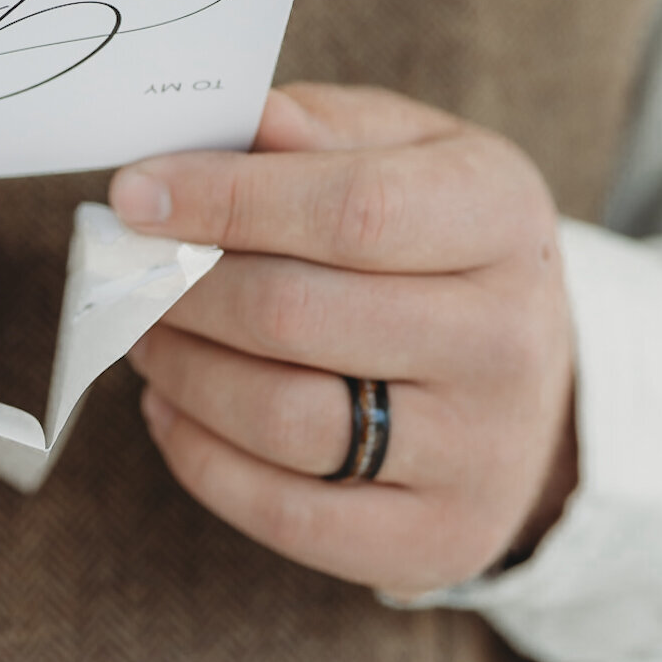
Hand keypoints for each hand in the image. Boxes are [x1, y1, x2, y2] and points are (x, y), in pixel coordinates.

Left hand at [112, 85, 577, 597]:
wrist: (533, 378)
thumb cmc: (439, 240)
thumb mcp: (406, 151)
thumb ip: (315, 128)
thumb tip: (227, 120)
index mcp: (500, 217)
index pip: (349, 210)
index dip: (224, 200)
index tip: (134, 193)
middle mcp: (508, 340)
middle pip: (297, 315)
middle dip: (182, 288)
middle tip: (128, 269)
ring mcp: (480, 453)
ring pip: (282, 418)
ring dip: (181, 371)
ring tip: (145, 333)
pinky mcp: (438, 541)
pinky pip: (286, 513)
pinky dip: (200, 457)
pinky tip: (172, 408)